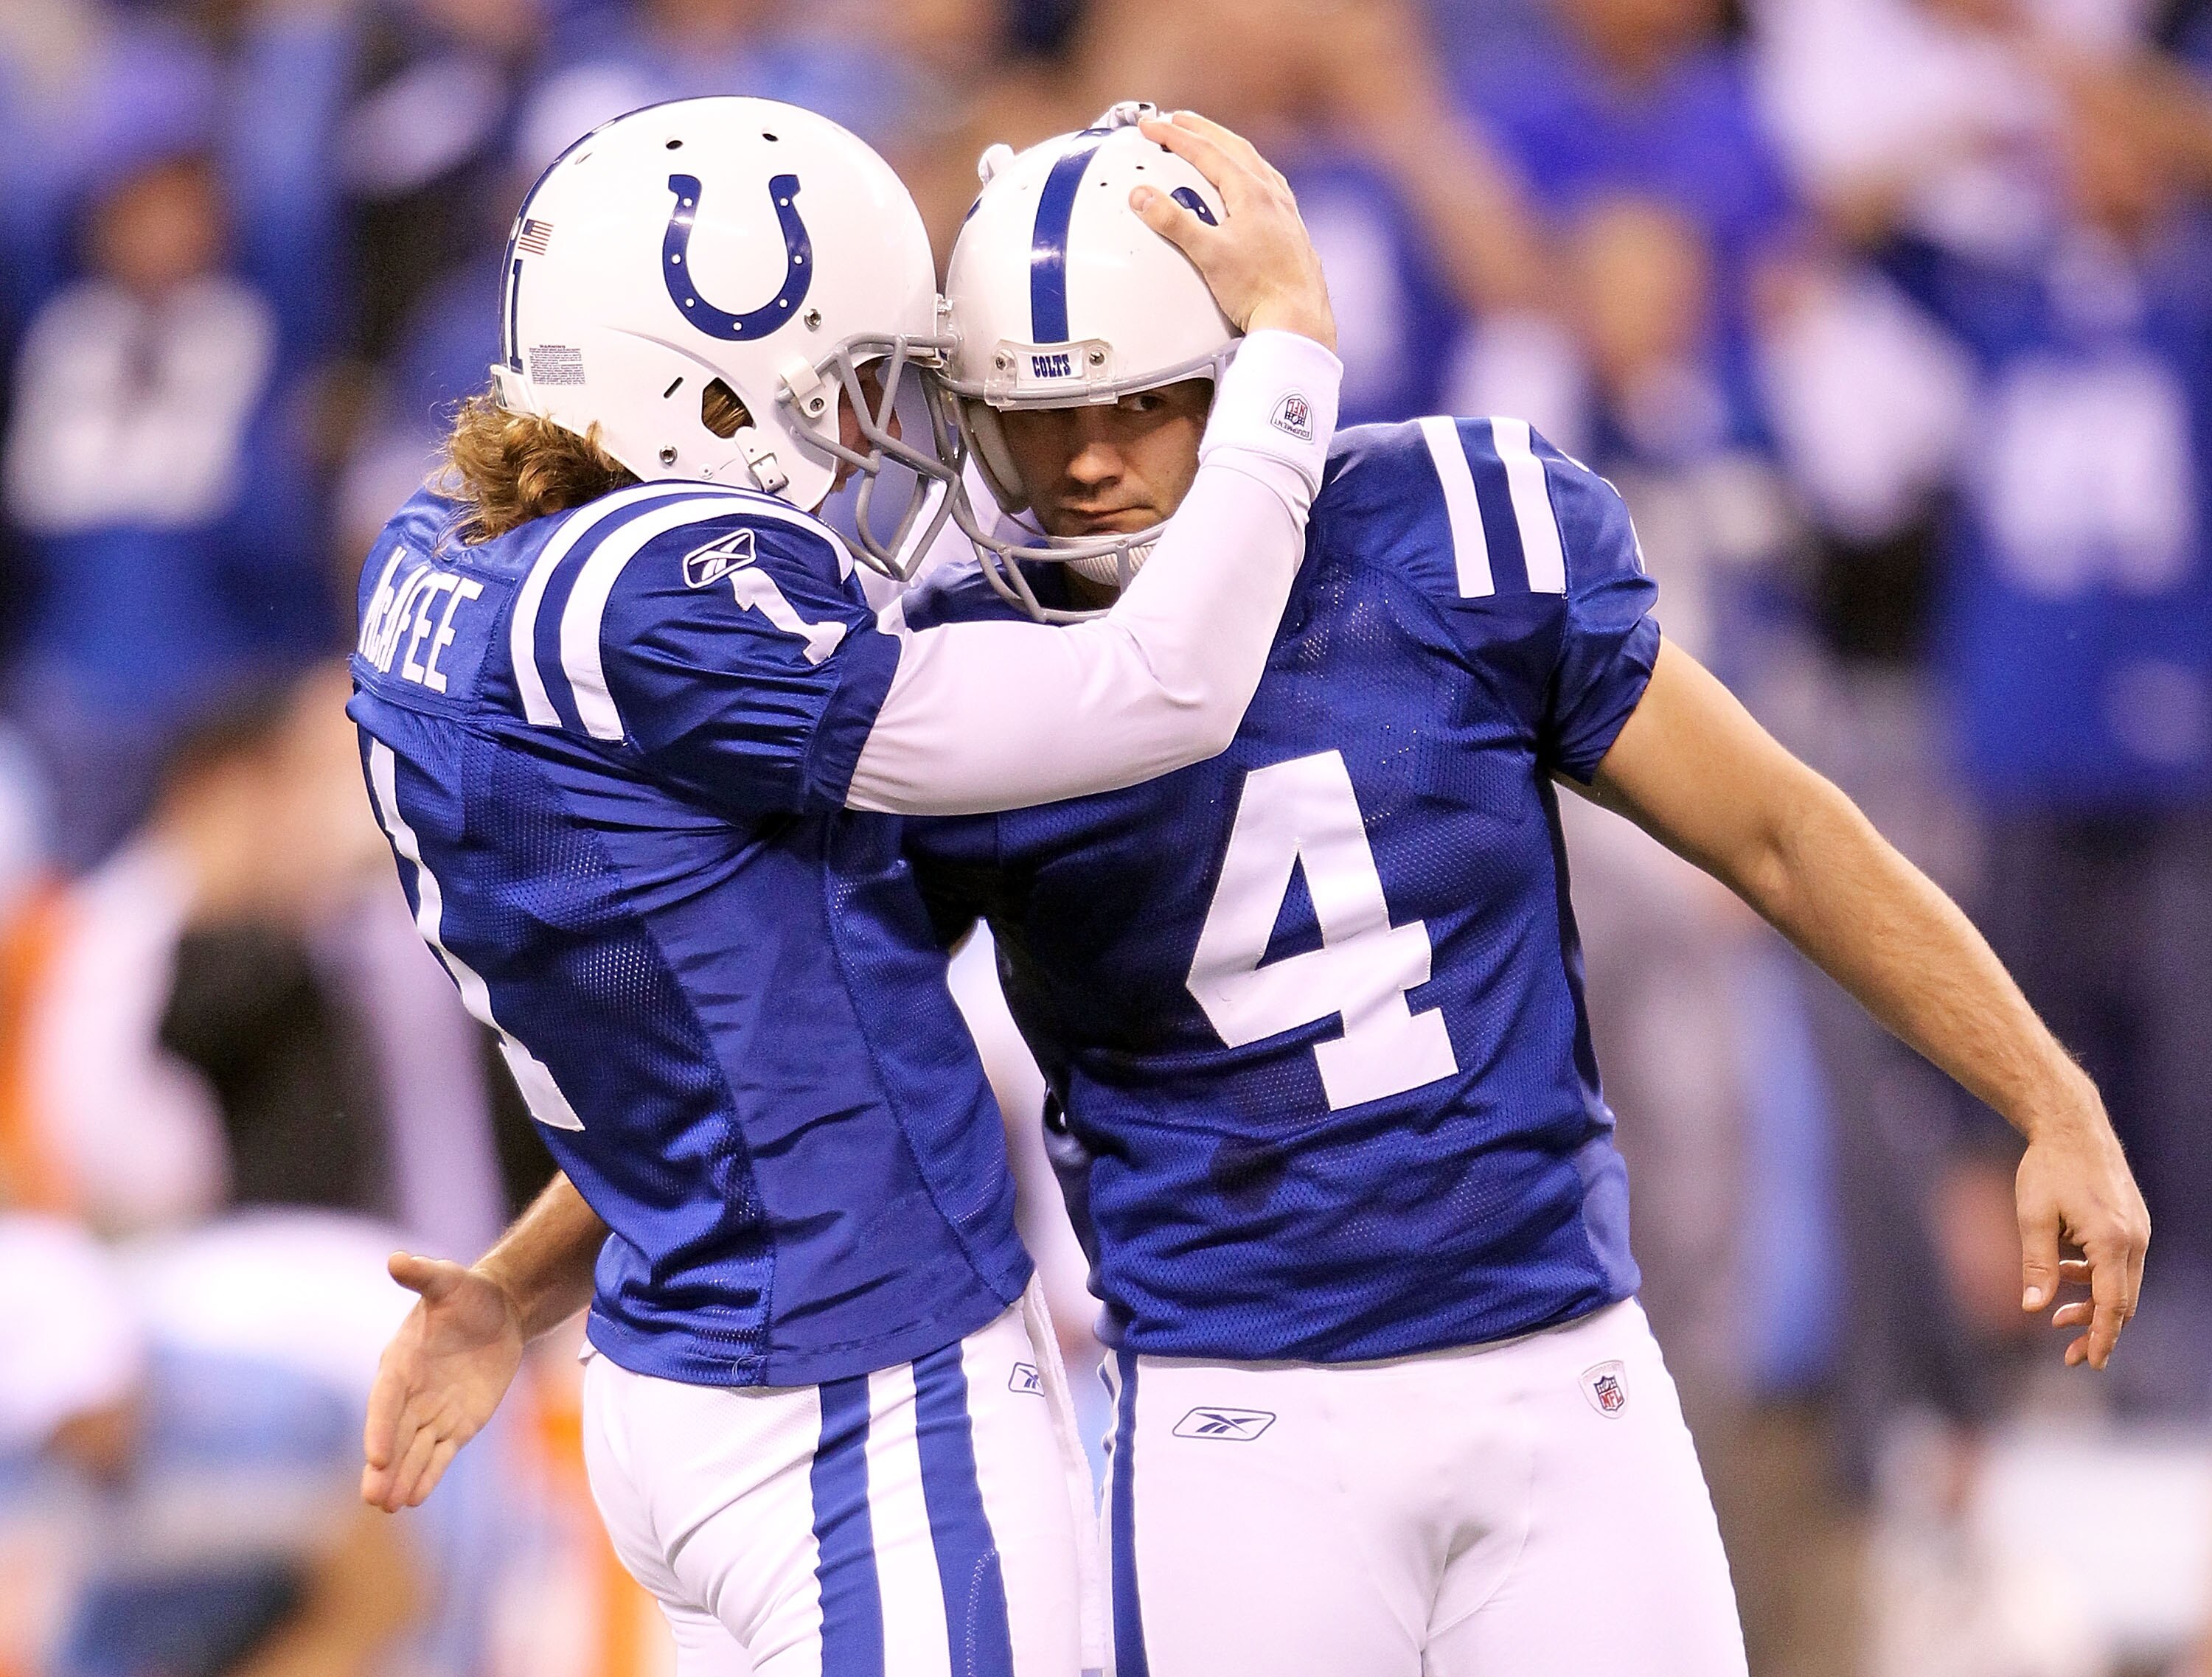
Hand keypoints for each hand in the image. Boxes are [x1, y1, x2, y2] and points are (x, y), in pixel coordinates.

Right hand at [361, 1252, 524, 1511]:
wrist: (499, 1310)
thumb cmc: (467, 1293)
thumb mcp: (449, 1280)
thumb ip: (424, 1274)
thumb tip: (397, 1258)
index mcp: (400, 1362)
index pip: (385, 1401)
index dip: (379, 1428)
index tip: (377, 1457)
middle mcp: (411, 1393)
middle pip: (394, 1435)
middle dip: (384, 1467)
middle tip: (373, 1498)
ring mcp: (432, 1412)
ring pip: (414, 1450)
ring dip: (402, 1478)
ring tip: (389, 1506)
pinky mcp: (457, 1424)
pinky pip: (439, 1454)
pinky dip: (428, 1475)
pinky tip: (415, 1499)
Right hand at [1131, 111, 1336, 352]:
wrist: (1297, 318)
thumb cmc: (1258, 290)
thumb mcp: (1207, 255)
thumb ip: (1173, 222)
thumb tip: (1142, 197)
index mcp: (1251, 193)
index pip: (1206, 151)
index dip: (1174, 135)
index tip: (1151, 125)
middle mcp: (1272, 195)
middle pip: (1233, 147)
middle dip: (1201, 130)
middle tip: (1177, 120)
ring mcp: (1285, 211)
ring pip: (1254, 163)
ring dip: (1227, 147)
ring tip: (1209, 142)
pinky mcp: (1291, 229)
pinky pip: (1268, 185)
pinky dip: (1248, 172)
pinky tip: (1246, 184)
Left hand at [2016, 1098, 2149, 1369]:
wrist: (2073, 1126)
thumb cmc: (2048, 1168)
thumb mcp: (2033, 1217)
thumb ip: (2037, 1266)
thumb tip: (2032, 1309)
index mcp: (2113, 1241)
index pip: (2112, 1304)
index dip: (2101, 1337)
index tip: (2090, 1363)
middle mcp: (2135, 1239)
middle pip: (2123, 1301)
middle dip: (2097, 1330)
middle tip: (2067, 1354)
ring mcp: (2138, 1230)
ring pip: (2123, 1284)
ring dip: (2094, 1304)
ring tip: (2058, 1317)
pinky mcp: (2133, 1223)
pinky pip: (2120, 1264)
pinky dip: (2097, 1278)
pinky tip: (2067, 1274)